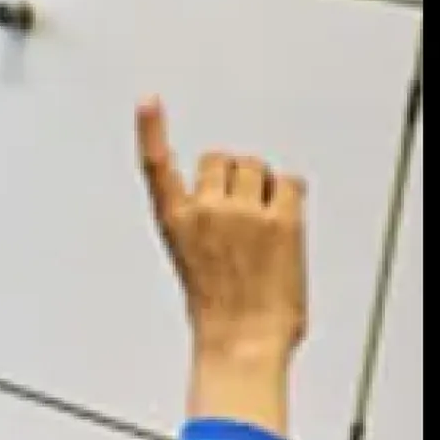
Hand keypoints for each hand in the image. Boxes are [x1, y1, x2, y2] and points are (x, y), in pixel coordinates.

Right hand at [139, 100, 308, 410]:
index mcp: (174, 222)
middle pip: (221, 158)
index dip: (151, 129)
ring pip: (255, 166)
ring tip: (262, 220)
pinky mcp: (280, 220)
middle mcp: (205, 211)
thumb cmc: (219, 310)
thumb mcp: (192, 260)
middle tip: (242, 206)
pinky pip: (289, 182)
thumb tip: (238, 203)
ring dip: (261, 185)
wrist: (243, 338)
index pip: (155, 165)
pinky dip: (290, 195)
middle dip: (233, 175)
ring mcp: (243, 214)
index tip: (148, 101)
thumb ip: (205, 224)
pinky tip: (284, 219)